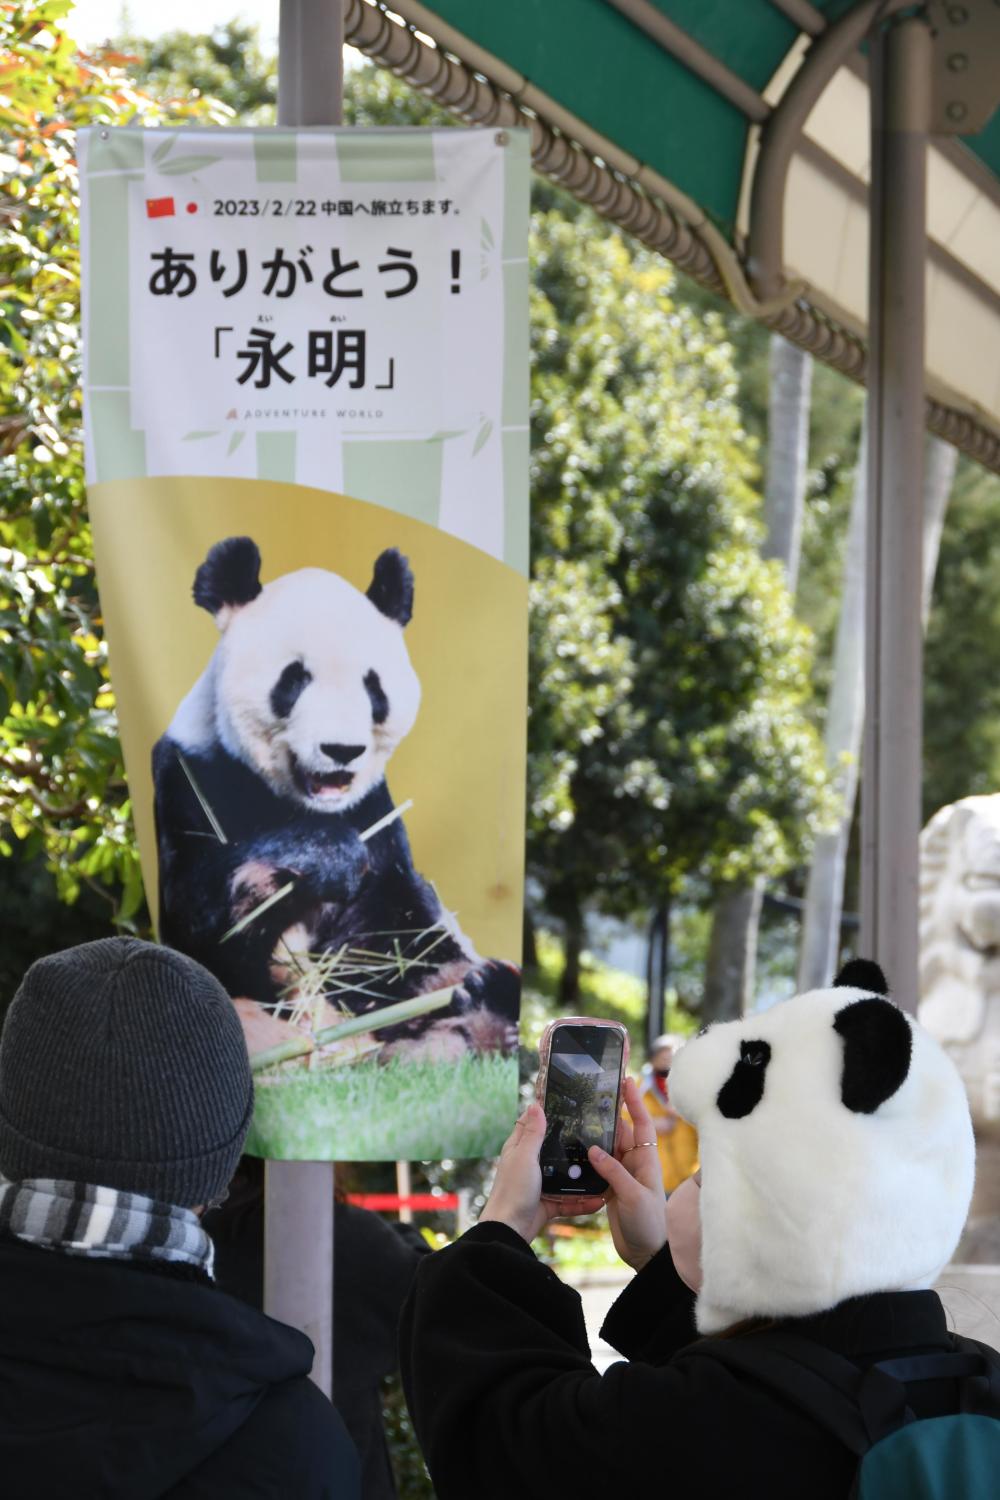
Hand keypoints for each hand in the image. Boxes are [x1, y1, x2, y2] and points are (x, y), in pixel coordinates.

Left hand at [479, 1102, 604, 1242]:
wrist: (510, 1231)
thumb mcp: (524, 1157)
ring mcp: (540, 1184)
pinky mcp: (548, 1203)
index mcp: (520, 1149)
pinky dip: (582, 1202)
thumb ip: (533, 1134)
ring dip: (581, 1176)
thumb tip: (535, 1104)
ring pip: (565, 1176)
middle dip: (571, 1144)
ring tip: (602, 1170)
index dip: (546, 1113)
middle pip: (554, 1149)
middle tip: (595, 1136)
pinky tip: (598, 1201)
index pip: (532, 1124)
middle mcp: (530, 1164)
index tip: (567, 1104)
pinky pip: (569, 1200)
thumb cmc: (512, 1190)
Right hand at [587, 1077, 667, 1271]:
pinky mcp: (609, 1188)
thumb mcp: (633, 1196)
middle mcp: (633, 1163)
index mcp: (645, 1160)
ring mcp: (620, 1175)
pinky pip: (595, 1168)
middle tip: (588, 1096)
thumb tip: (593, 1149)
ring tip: (574, 1119)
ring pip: (604, 1148)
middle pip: (618, 1132)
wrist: (647, 1254)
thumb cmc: (649, 1224)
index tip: (626, 1080)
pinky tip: (570, 1152)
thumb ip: (614, 1172)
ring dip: (592, 1137)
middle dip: (605, 1115)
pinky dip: (585, 1160)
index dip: (634, 1102)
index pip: (641, 1123)